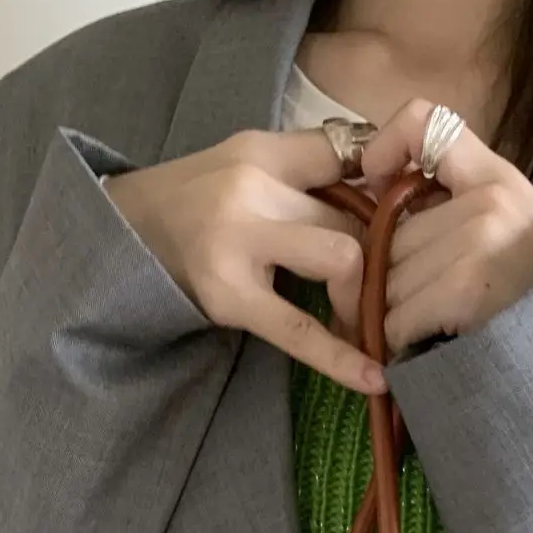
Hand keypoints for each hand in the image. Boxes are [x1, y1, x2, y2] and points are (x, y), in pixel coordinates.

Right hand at [107, 131, 385, 393]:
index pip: (347, 153)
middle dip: (378, 258)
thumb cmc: (198, 200)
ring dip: (362, 297)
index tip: (405, 217)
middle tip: (379, 285)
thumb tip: (387, 187)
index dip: (385, 187)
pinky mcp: (232, 298)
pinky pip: (300, 331)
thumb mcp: (250, 163)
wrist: (126, 234)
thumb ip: (312, 170)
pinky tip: (374, 380)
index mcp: (263, 152)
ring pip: (340, 259)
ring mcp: (240, 245)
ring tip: (359, 319)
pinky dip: (342, 358)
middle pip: (352, 218)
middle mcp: (252, 190)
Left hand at [358, 100, 532, 353]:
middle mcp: (489, 199)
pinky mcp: (467, 288)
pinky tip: (424, 345)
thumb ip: (457, 209)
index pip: (423, 121)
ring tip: (423, 329)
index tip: (376, 188)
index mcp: (497, 176)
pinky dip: (399, 341)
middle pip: (391, 232)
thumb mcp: (513, 230)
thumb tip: (379, 205)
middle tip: (408, 303)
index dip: (383, 149)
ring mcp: (479, 242)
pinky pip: (397, 317)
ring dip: (393, 314)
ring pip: (387, 279)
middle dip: (386, 274)